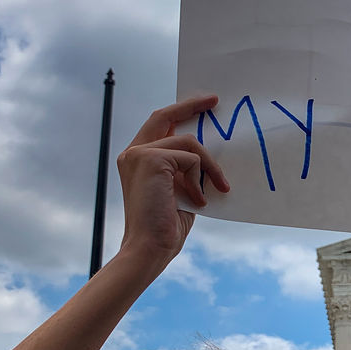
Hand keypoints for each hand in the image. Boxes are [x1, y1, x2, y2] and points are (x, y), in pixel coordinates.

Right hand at [116, 95, 229, 262]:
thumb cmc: (166, 226)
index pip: (159, 125)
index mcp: (137, 160)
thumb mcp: (180, 190)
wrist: (150, 247)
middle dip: (190, 105)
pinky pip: (191, 158)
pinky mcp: (150, 159)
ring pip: (188, 142)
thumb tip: (209, 154)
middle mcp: (133, 153)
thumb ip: (186, 169)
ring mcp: (139, 154)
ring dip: (209, 166)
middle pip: (164, 115)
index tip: (203, 104)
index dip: (180, 112)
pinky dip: (200, 178)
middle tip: (214, 101)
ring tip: (217, 188)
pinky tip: (198, 201)